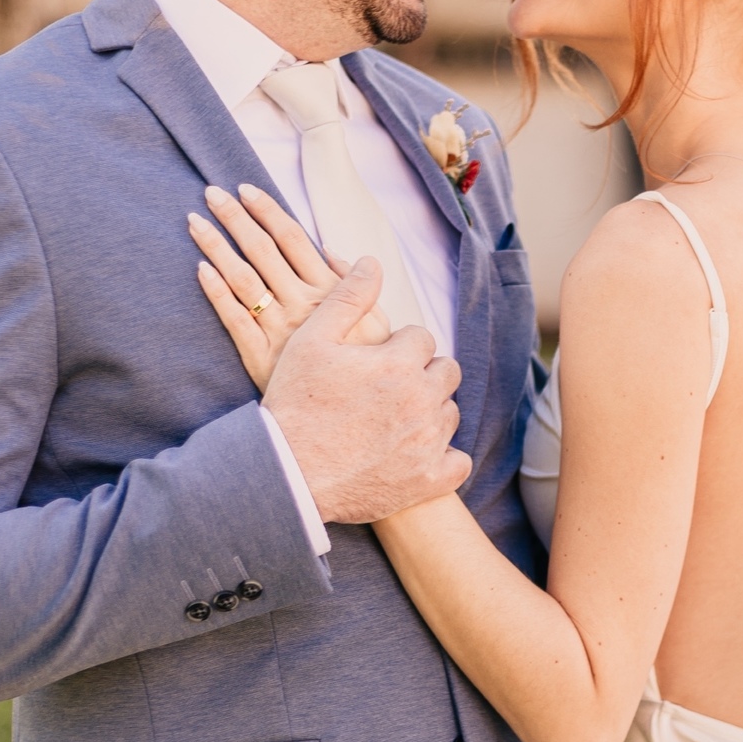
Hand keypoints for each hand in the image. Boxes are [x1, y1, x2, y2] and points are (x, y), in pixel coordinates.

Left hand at [189, 183, 389, 391]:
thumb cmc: (367, 366)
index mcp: (330, 292)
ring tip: (195, 221)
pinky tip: (200, 269)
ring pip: (242, 279)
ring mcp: (278, 330)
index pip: (293, 240)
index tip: (246, 189)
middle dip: (235, 218)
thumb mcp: (376, 322)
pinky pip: (232, 319)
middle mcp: (302, 305)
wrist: (353, 420)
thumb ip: (352, 285)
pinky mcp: (258, 357)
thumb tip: (328, 249)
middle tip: (211, 192)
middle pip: (262, 251)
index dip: (267, 212)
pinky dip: (215, 293)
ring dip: (217, 247)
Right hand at [263, 257, 468, 522]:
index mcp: (399, 362)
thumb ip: (347, 298)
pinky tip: (416, 455)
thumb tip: (371, 262)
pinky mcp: (428, 479)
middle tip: (389, 389)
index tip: (376, 363)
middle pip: (446, 371)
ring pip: (450, 412)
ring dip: (430, 412)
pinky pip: (458, 462)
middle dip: (422, 373)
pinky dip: (443, 459)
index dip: (399, 347)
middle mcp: (422, 398)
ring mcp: (428, 442)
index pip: (422, 337)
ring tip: (395, 420)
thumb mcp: (312, 341)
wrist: (284, 473)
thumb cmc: (295, 404)